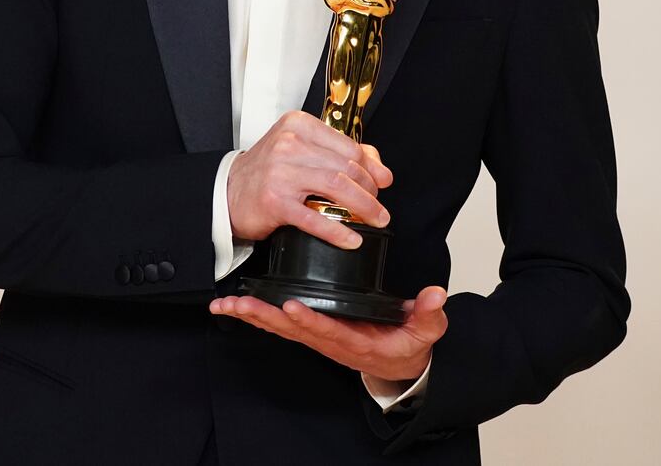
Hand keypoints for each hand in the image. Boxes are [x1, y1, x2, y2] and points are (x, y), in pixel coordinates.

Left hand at [208, 286, 448, 382]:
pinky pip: (280, 324)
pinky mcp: (312, 331)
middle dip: (264, 317)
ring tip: (226, 305)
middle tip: (238, 305)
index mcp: (356, 342)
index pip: (329, 331)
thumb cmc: (409, 346)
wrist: (401, 366)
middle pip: (293, 330)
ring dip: (253, 316)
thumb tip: (435, 295)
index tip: (290, 306)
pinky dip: (258, 315)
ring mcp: (319, 338)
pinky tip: (236, 306)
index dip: (309, 320)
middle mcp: (331, 342)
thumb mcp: (426, 332)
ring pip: (281, 328)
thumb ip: (428, 315)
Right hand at [227, 109, 392, 248]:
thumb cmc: (268, 171)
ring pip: (336, 187)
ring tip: (376, 219)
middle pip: (345, 166)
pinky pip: (314, 217)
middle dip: (370, 190)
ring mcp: (281, 172)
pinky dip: (337, 231)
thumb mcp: (301, 150)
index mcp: (298, 126)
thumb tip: (380, 167)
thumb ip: (340, 152)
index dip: (371, 167)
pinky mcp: (275, 201)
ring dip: (363, 207)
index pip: (348, 145)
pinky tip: (351, 239)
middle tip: (379, 207)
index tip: (383, 182)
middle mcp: (289, 144)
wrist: (226, 191)